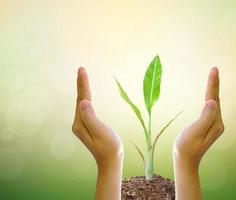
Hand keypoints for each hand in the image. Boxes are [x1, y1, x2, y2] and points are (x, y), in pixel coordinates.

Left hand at [72, 67, 122, 199]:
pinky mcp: (86, 126)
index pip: (82, 99)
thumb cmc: (109, 147)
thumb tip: (83, 102)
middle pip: (80, 99)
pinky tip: (85, 95)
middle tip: (81, 69)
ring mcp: (81, 125)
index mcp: (81, 123)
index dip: (83, 84)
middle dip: (81, 83)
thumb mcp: (101, 132)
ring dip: (82, 89)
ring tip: (83, 76)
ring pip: (81, 103)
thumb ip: (91, 117)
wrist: (110, 161)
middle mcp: (78, 123)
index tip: (82, 70)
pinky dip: (85, 97)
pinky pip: (84, 108)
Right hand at [173, 67, 224, 199]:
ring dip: (213, 89)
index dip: (213, 84)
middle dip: (215, 83)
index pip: (214, 99)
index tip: (213, 70)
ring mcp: (214, 124)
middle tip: (214, 69)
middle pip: (216, 99)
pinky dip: (210, 97)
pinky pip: (211, 108)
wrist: (185, 161)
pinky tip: (210, 95)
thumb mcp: (195, 132)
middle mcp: (217, 123)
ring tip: (213, 76)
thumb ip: (205, 117)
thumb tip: (213, 102)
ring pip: (214, 103)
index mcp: (215, 123)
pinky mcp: (209, 125)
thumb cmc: (186, 147)